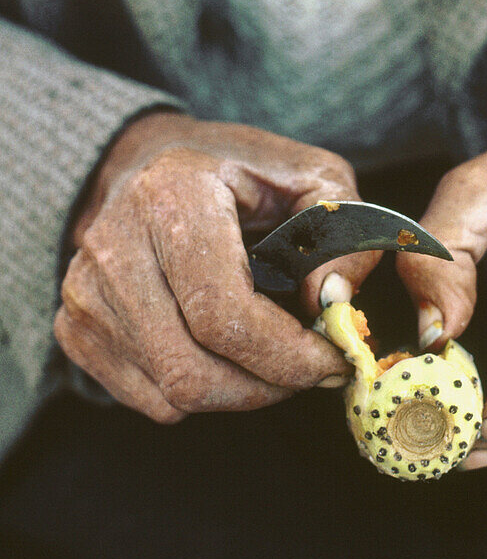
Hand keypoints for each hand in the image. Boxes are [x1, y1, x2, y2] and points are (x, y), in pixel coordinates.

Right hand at [54, 111, 357, 422]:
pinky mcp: (74, 326)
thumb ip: (340, 229)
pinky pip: (148, 398)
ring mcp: (86, 292)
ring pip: (171, 394)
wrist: (145, 160)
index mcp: (172, 198)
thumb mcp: (307, 173)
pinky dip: (200, 392)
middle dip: (268, 387)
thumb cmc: (235, 170)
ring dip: (240, 393)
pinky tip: (224, 352)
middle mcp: (115, 247)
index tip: (332, 360)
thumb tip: (331, 300)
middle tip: (311, 369)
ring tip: (273, 356)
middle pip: (192, 370)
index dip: (286, 356)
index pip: (223, 314)